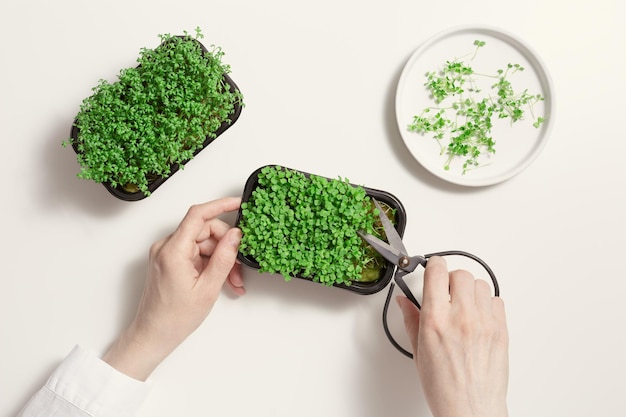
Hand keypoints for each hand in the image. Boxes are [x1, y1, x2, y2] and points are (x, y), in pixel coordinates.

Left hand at [103, 197, 244, 380]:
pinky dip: (210, 264)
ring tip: (232, 281)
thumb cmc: (174, 318)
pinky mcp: (169, 260)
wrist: (153, 335)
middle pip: (204, 231)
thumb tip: (235, 235)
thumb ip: (223, 258)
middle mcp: (166, 247)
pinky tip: (222, 280)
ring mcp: (166, 253)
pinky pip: (195, 253)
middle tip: (239, 266)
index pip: (198, 215)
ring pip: (203, 244)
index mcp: (173, 251)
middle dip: (226, 246)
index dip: (220, 205)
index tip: (238, 204)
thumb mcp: (208, 288)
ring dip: (221, 259)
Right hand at [397, 256, 508, 416]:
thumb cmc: (444, 387)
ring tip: (462, 305)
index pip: (437, 272)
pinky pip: (497, 300)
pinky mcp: (502, 330)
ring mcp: (485, 322)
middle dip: (450, 279)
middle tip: (445, 291)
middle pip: (460, 274)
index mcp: (436, 320)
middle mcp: (462, 317)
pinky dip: (486, 303)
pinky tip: (477, 316)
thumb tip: (404, 301)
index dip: (433, 265)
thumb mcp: (418, 352)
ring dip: (469, 290)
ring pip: (480, 284)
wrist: (471, 409)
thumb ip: (411, 319)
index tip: (431, 268)